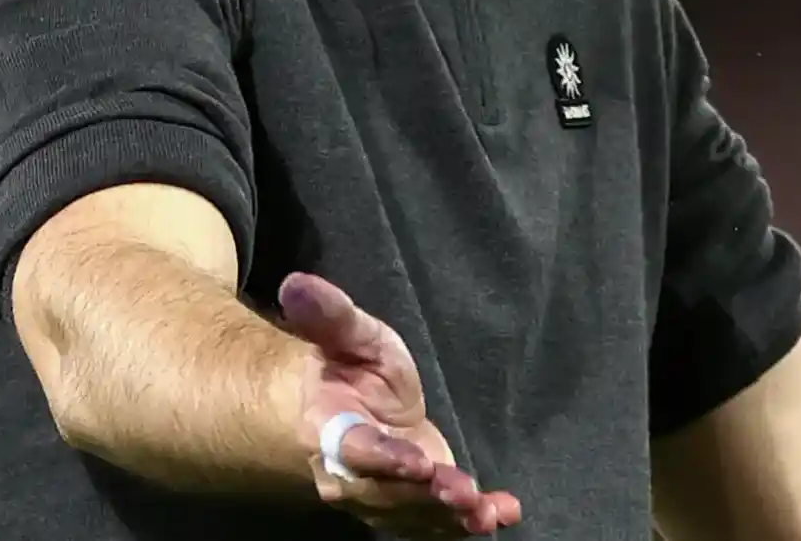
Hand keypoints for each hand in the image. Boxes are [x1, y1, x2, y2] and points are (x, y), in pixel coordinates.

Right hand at [278, 272, 524, 536]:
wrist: (339, 411)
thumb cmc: (347, 368)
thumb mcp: (347, 335)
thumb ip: (329, 316)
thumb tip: (296, 283)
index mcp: (329, 430)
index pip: (356, 449)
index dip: (385, 458)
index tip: (417, 461)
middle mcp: (350, 475)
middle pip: (388, 492)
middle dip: (425, 494)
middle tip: (462, 491)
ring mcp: (380, 496)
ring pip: (413, 514)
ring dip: (450, 516)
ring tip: (487, 513)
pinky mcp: (408, 507)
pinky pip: (435, 521)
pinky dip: (467, 522)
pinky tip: (504, 512)